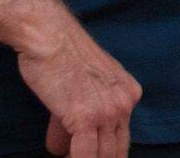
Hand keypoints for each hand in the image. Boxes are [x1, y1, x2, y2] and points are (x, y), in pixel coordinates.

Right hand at [16, 12, 139, 157]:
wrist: (50, 35)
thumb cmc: (59, 56)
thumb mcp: (82, 87)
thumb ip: (79, 117)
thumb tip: (65, 148)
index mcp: (129, 94)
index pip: (122, 137)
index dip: (107, 154)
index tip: (96, 156)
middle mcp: (124, 103)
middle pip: (116, 150)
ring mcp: (107, 112)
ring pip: (102, 156)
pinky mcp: (85, 117)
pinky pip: (84, 155)